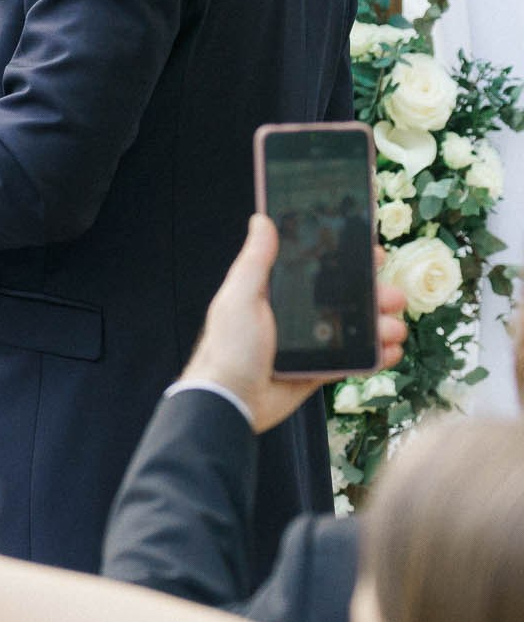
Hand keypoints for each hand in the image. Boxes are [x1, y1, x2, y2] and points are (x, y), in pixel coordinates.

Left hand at [180, 214, 409, 432]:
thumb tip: (262, 220)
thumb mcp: (241, 297)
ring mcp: (311, 342)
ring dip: (381, 325)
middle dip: (374, 294)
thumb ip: (256, 261)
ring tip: (393, 328)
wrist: (232, 401)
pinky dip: (376, 355)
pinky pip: (355, 360)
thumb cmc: (228, 347)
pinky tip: (390, 351)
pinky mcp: (320, 370)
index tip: (373, 253)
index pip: (317, 267)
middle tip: (392, 295)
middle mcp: (296, 313)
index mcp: (276, 291)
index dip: (347, 259)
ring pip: (356, 328)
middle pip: (345, 297)